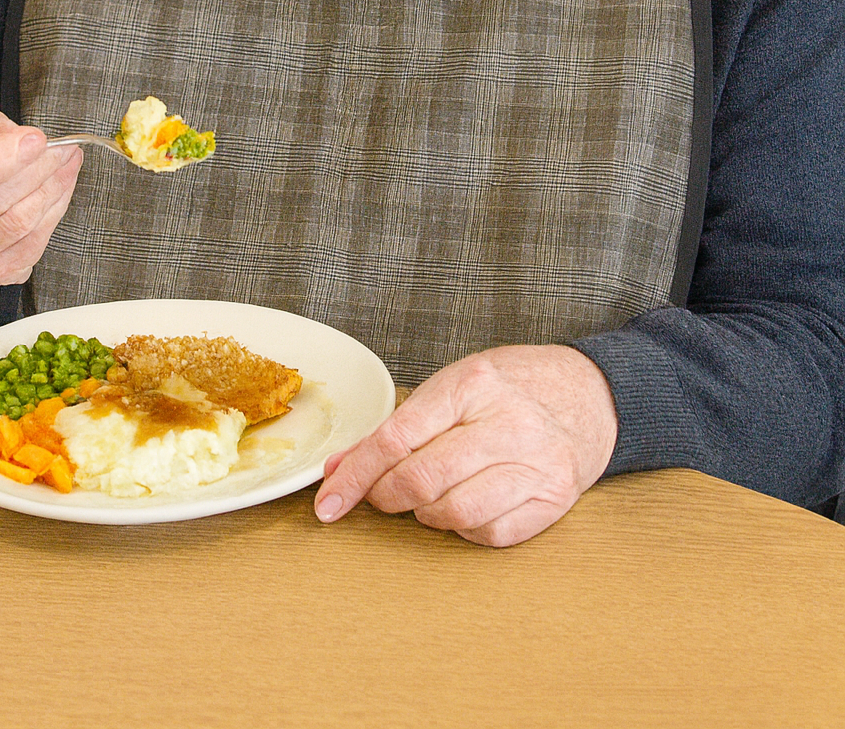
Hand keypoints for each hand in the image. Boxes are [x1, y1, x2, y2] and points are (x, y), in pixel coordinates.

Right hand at [0, 106, 82, 286]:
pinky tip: (58, 192)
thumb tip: (27, 143)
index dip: (2, 160)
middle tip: (64, 148)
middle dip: (39, 171)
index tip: (37, 140)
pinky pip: (27, 250)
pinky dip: (52, 217)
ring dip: (53, 191)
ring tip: (67, 165)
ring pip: (15, 228)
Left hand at [313, 344, 617, 547]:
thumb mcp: (454, 386)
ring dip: (424, 513)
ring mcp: (535, 464)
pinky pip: (487, 534)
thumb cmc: (511, 388)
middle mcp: (507, 423)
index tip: (329, 501)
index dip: (355, 475)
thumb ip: (398, 426)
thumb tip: (339, 469)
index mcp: (473, 384)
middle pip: (421, 479)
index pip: (396, 437)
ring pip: (452, 512)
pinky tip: (465, 504)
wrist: (589, 395)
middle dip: (385, 496)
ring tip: (428, 494)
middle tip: (379, 496)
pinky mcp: (552, 500)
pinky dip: (463, 528)